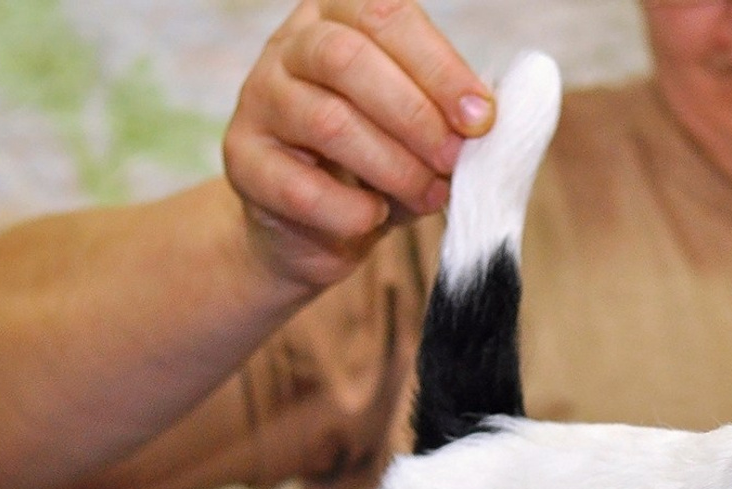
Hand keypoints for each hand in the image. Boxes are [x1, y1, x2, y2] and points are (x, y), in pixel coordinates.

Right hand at [223, 0, 494, 289]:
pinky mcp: (242, 159)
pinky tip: (372, 216)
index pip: (386, 15)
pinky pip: (299, 187)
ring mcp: (258, 98)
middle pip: (348, 59)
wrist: (313, 225)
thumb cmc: (377, 163)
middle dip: (416, 116)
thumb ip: (449, 118)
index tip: (480, 118)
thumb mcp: (421, 130)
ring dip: (393, 167)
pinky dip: (349, 209)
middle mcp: (291, 46)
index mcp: (339, 16)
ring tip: (428, 195)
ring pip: (328, 121)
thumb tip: (489, 122)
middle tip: (453, 161)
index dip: (439, 67)